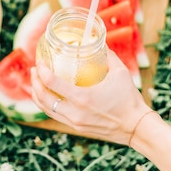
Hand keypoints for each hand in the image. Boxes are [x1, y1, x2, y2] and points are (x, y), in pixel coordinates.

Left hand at [30, 49, 150, 144]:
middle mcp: (74, 112)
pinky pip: (55, 116)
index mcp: (82, 98)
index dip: (42, 70)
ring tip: (36, 82)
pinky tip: (48, 96)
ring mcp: (74, 122)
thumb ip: (107, 55)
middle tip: (34, 70)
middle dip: (34, 82)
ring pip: (46, 109)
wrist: (136, 127)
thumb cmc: (129, 99)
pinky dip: (47, 105)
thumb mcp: (120, 72)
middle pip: (43, 97)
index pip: (52, 82)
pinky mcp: (77, 128)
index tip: (40, 62)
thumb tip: (98, 41)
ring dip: (37, 95)